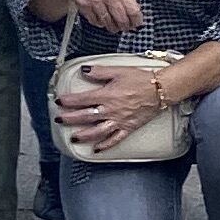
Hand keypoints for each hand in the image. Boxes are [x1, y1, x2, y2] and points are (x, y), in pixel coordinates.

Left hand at [54, 55, 170, 151]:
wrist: (160, 90)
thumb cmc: (140, 79)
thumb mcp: (118, 71)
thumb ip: (99, 72)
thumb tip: (83, 70)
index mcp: (107, 95)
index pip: (82, 100)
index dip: (69, 101)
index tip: (59, 102)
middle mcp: (111, 110)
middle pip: (86, 117)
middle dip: (70, 119)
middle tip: (59, 120)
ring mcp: (120, 121)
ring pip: (98, 131)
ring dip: (84, 135)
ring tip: (73, 138)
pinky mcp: (128, 128)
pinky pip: (115, 139)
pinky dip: (105, 145)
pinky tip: (97, 149)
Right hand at [61, 0, 144, 36]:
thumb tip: (130, 11)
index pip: (132, 10)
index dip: (136, 20)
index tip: (137, 23)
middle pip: (121, 19)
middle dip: (125, 26)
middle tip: (126, 28)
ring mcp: (94, 2)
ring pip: (108, 23)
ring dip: (113, 27)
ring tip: (115, 27)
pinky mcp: (83, 6)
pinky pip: (95, 21)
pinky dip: (100, 23)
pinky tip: (102, 22)